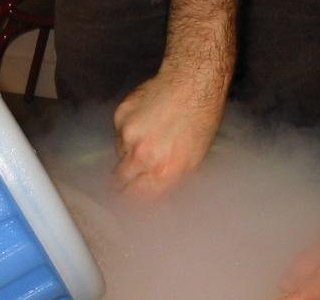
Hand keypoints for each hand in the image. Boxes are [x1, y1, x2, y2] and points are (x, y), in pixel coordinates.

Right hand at [112, 63, 226, 197]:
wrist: (193, 82)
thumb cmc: (201, 120)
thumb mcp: (194, 159)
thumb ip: (168, 179)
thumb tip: (150, 192)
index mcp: (164, 171)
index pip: (134, 196)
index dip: (131, 195)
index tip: (129, 193)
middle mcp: (143, 156)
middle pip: (118, 178)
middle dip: (123, 177)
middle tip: (129, 171)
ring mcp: (129, 136)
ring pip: (119, 152)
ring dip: (129, 148)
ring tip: (150, 132)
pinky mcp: (120, 117)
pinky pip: (119, 131)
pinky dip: (128, 128)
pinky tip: (146, 117)